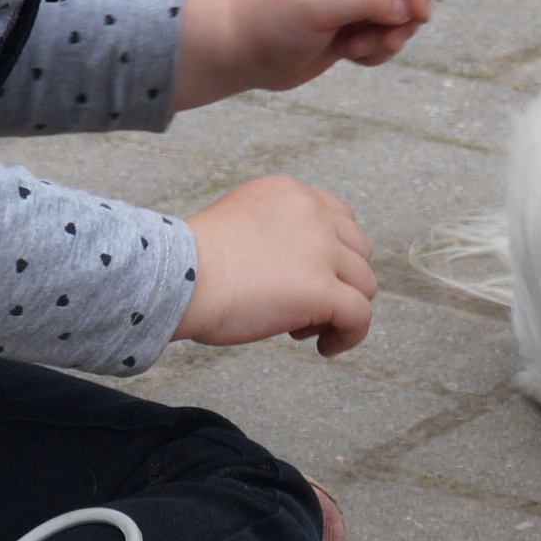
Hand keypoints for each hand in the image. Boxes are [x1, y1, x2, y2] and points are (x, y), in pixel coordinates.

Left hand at [178, 0, 433, 106]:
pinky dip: (376, 52)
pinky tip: (348, 56)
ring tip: (355, 50)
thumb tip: (405, 6)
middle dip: (403, 18)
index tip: (418, 15)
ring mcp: (352, 1)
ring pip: (399, 16)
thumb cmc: (270, 24)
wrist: (240, 56)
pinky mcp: (352, 28)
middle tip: (384, 42)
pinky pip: (385, 38)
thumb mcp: (316, 6)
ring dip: (387, 39)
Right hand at [181, 175, 376, 355]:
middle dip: (339, 279)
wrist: (176, 277)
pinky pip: (359, 316)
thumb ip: (274, 232)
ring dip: (342, 308)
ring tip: (305, 328)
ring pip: (364, 284)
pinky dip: (349, 336)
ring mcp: (320, 250)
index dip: (332, 254)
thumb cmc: (190, 263)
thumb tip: (292, 269)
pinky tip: (325, 347)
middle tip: (305, 306)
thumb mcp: (240, 223)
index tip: (311, 276)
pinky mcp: (321, 289)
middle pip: (357, 250)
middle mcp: (312, 213)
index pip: (338, 219)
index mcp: (290, 193)